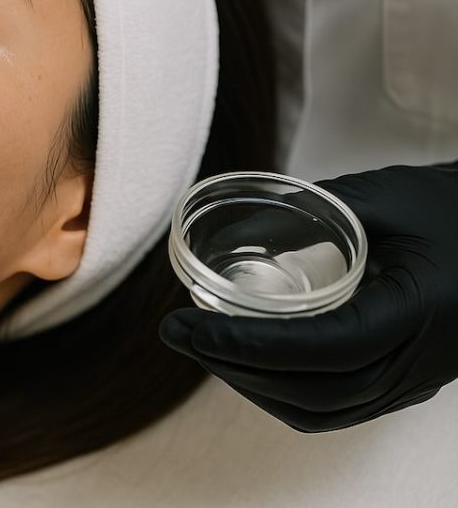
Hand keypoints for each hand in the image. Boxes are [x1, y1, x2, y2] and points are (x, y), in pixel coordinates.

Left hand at [159, 161, 457, 430]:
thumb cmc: (451, 208)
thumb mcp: (383, 197)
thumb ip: (311, 211)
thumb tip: (232, 228)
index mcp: (421, 313)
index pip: (327, 349)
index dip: (253, 346)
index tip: (192, 327)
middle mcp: (419, 361)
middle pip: (317, 394)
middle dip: (236, 368)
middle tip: (176, 333)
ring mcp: (414, 380)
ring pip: (323, 411)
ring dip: (253, 385)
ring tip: (202, 347)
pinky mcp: (404, 383)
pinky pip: (337, 407)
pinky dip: (281, 392)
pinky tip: (244, 362)